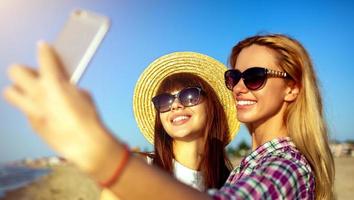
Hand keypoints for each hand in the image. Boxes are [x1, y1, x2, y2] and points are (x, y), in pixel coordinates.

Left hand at [3, 42, 117, 176]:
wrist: (85, 143)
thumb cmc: (88, 117)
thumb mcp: (83, 94)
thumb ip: (68, 85)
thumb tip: (61, 84)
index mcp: (54, 82)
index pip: (44, 57)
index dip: (44, 49)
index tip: (43, 46)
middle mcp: (38, 93)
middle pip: (15, 71)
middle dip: (25, 70)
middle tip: (37, 76)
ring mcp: (32, 109)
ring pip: (10, 91)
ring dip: (19, 89)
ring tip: (32, 92)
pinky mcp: (32, 123)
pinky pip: (25, 110)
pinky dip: (32, 107)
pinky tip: (45, 111)